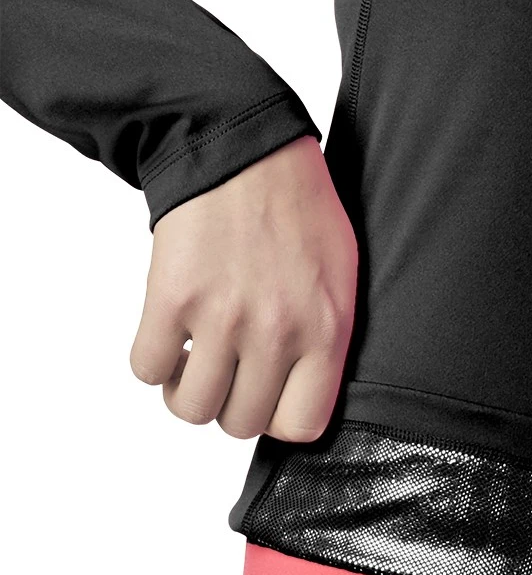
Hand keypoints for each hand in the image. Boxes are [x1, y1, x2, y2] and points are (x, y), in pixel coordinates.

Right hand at [130, 134, 357, 442]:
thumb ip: (327, 344)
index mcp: (326, 332)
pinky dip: (154, 360)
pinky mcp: (172, 298)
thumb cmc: (298, 211)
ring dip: (187, 391)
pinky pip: (148, 368)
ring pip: (190, 409)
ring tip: (196, 358)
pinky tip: (171, 333)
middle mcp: (277, 333)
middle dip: (229, 404)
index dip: (277, 418)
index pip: (300, 426)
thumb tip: (301, 400)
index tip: (267, 397)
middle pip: (240, 423)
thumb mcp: (341, 281)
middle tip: (228, 371)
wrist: (241, 148)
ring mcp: (222, 318)